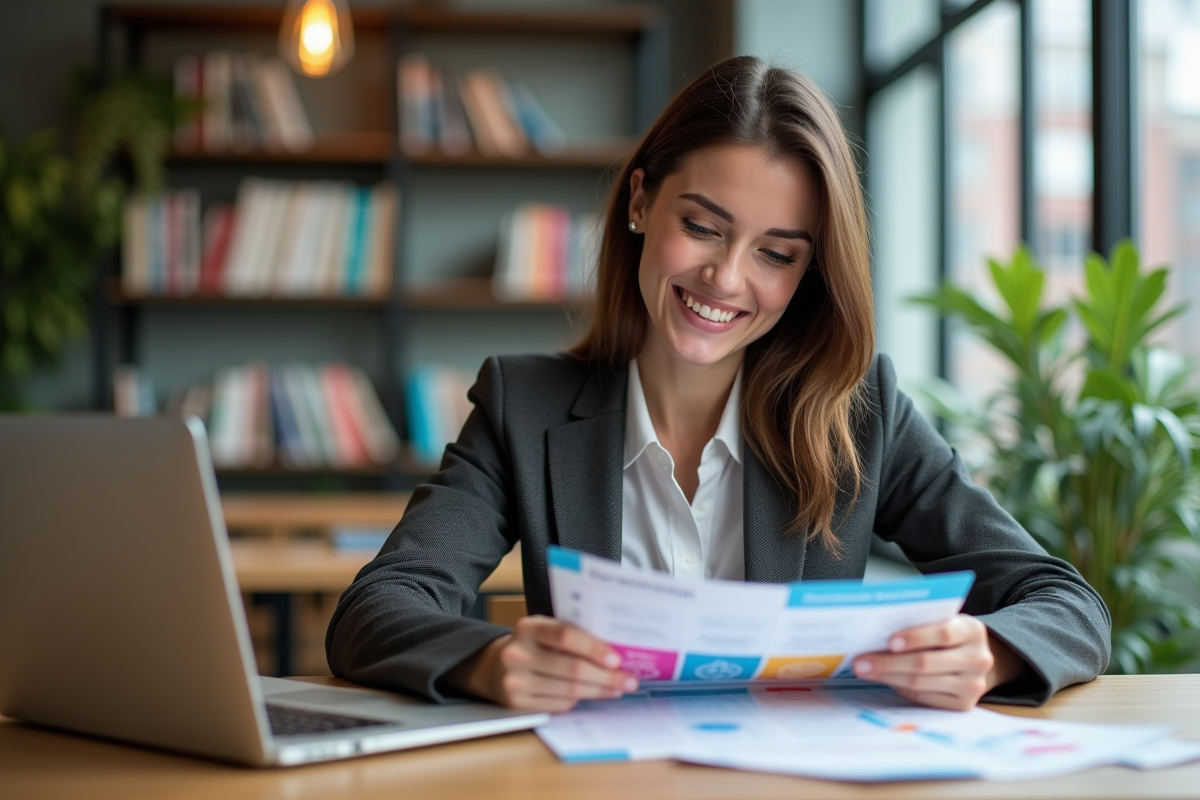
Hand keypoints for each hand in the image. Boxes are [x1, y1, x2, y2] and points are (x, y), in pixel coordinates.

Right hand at [441, 615, 637, 712]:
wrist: (494, 666)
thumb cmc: (531, 645)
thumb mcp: (544, 629)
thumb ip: (571, 634)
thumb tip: (614, 650)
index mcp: (528, 628)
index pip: (565, 636)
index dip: (593, 648)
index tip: (616, 659)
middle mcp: (518, 654)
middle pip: (572, 669)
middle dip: (606, 676)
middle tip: (629, 680)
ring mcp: (516, 681)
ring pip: (569, 690)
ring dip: (599, 691)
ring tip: (617, 688)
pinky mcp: (517, 704)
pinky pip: (559, 704)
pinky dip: (579, 700)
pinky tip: (592, 694)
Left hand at [852, 614, 1025, 710]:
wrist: (977, 659)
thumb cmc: (949, 635)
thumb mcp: (943, 621)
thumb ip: (920, 623)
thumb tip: (876, 632)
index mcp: (972, 631)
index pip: (943, 633)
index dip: (915, 637)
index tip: (889, 641)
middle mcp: (978, 659)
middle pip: (926, 663)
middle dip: (889, 662)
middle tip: (861, 662)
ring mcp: (973, 685)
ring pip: (920, 683)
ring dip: (887, 677)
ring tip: (864, 671)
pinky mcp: (963, 705)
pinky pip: (923, 698)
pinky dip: (901, 688)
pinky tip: (885, 680)